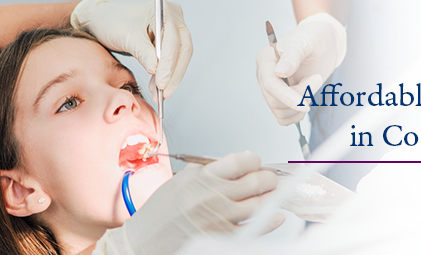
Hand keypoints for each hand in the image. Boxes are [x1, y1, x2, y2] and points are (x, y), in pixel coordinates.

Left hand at [72, 0, 191, 99]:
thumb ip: (143, 52)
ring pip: (179, 57)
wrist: (101, 19)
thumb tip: (156, 70)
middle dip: (173, 73)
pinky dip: (164, 73)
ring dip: (170, 77)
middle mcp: (172, 18)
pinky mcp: (165, 40)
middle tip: (164, 92)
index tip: (162, 82)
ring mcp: (171, 29)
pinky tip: (157, 85)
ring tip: (158, 93)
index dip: (169, 64)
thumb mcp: (127, 37)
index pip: (173, 40)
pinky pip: (171, 59)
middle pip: (182, 49)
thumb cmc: (111, 20)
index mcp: (164, 11)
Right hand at [92, 151, 284, 254]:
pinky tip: (276, 216)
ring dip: (271, 197)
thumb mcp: (179, 182)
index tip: (256, 162)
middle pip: (253, 182)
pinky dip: (269, 221)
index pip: (238, 162)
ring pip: (258, 205)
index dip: (253, 160)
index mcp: (198, 178)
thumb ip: (205, 171)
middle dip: (267, 178)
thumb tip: (237, 164)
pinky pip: (253, 228)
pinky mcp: (220, 237)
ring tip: (273, 194)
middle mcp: (209, 197)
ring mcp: (216, 218)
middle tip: (269, 178)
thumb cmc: (159, 213)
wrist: (144, 241)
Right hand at [256, 13, 346, 124]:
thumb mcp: (305, 43)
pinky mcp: (281, 98)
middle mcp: (264, 75)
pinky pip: (283, 117)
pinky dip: (296, 114)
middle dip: (299, 96)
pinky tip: (307, 98)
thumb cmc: (314, 38)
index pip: (269, 84)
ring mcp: (272, 89)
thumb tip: (279, 72)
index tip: (304, 104)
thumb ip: (292, 56)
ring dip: (300, 104)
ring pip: (279, 111)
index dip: (286, 96)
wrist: (324, 44)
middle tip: (316, 79)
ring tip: (312, 83)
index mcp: (265, 59)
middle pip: (274, 100)